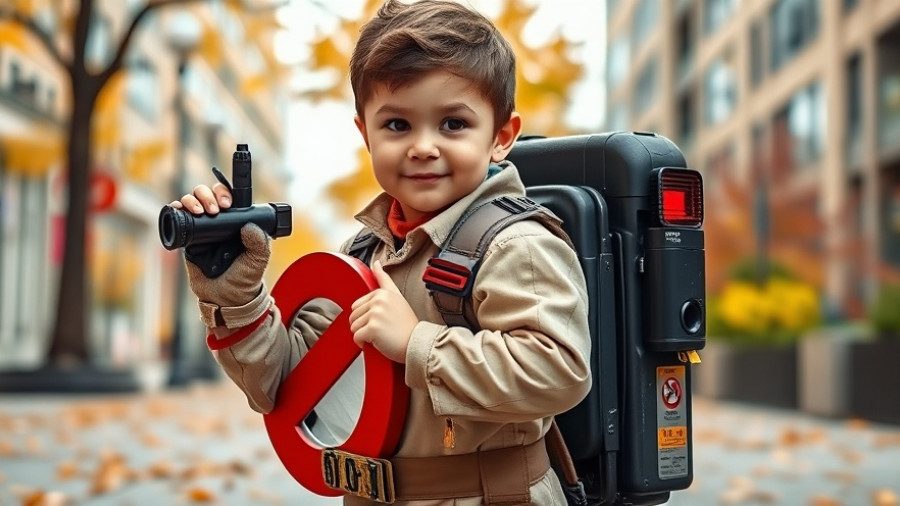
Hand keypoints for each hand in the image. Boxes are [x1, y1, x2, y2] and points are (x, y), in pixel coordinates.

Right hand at [170, 183, 268, 308]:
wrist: (226, 298)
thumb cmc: (244, 278)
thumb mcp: (258, 259)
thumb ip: (259, 242)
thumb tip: (248, 225)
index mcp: (235, 222)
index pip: (227, 197)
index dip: (224, 193)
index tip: (227, 204)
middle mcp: (217, 222)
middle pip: (207, 195)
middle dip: (207, 195)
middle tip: (214, 210)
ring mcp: (201, 230)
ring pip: (191, 202)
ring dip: (192, 200)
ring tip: (199, 211)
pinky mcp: (188, 240)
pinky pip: (177, 218)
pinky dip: (175, 208)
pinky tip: (179, 208)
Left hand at [349, 261, 418, 362]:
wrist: (417, 343)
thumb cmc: (407, 326)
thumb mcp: (398, 297)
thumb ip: (384, 279)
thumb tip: (376, 264)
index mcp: (382, 292)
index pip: (358, 305)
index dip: (367, 316)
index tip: (381, 320)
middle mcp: (379, 300)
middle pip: (354, 315)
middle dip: (364, 325)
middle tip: (381, 329)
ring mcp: (376, 313)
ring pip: (353, 326)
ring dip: (363, 335)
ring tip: (380, 335)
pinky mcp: (373, 328)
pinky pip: (356, 337)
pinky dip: (363, 344)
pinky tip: (377, 342)